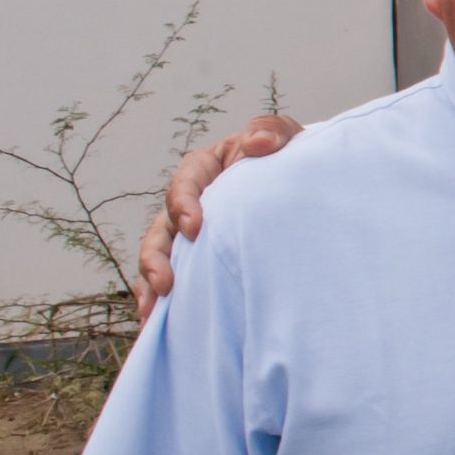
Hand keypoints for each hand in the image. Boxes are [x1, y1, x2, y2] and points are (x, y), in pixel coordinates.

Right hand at [132, 115, 302, 317]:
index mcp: (205, 168)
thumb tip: (258, 142)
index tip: (195, 228)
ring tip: (152, 312)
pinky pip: (179, 277)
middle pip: (161, 229)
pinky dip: (167, 299)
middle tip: (166, 283)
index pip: (185, 184)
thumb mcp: (285, 136)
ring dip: (151, 284)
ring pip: (161, 257)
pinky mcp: (202, 257)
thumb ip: (272, 131)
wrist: (303, 185)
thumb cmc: (288, 155)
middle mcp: (191, 203)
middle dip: (157, 257)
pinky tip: (161, 322)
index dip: (184, 205)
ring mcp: (192, 233)